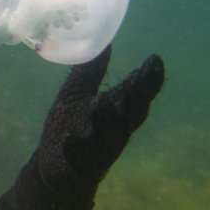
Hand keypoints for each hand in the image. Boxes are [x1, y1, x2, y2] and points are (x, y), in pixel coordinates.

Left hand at [36, 46, 164, 190]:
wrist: (55, 167)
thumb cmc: (72, 125)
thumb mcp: (78, 93)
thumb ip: (91, 71)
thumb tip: (105, 43)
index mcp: (117, 111)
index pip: (137, 93)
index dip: (148, 79)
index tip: (155, 59)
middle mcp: (114, 130)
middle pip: (131, 114)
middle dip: (136, 97)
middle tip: (140, 77)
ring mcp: (98, 149)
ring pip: (109, 136)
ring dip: (106, 120)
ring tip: (102, 102)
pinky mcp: (79, 166)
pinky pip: (80, 160)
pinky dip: (75, 150)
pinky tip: (68, 140)